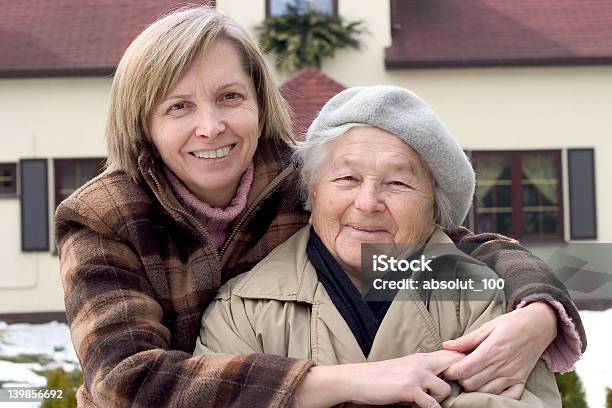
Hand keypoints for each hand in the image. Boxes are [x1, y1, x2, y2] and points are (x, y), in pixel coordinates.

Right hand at [297, 350, 463, 407]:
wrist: (356, 380)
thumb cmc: (380, 378)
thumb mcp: (404, 369)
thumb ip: (423, 372)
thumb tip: (443, 382)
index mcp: (421, 357)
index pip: (452, 355)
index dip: (463, 365)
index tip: (467, 376)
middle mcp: (421, 362)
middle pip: (455, 365)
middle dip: (461, 379)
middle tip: (458, 392)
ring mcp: (416, 374)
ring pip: (446, 389)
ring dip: (439, 400)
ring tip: (425, 402)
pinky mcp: (409, 388)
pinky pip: (432, 405)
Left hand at [442, 301, 556, 398]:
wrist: (539, 325)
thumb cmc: (512, 323)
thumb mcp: (487, 326)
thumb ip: (466, 339)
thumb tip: (446, 346)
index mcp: (490, 350)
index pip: (463, 370)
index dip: (451, 371)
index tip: (447, 367)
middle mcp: (501, 366)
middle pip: (471, 384)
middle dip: (460, 379)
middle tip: (458, 371)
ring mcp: (512, 376)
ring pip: (486, 392)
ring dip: (475, 387)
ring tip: (472, 376)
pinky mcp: (521, 381)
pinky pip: (508, 397)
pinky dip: (497, 395)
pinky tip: (489, 386)